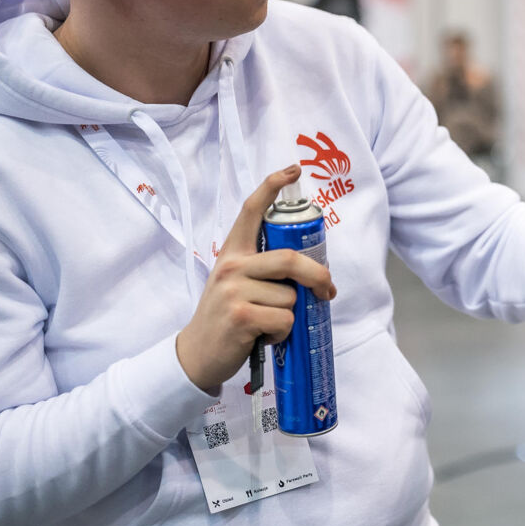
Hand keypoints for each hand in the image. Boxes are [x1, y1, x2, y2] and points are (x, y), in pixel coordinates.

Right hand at [176, 164, 336, 391]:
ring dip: (290, 316)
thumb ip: (264, 269)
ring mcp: (234, 290)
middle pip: (289, 259)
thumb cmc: (226, 317)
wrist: (197, 354)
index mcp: (232, 252)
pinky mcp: (241, 316)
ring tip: (268, 323)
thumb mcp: (236, 283)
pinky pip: (285, 320)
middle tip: (327, 290)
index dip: (272, 187)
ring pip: (290, 297)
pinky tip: (264, 336)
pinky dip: (283, 333)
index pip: (251, 210)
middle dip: (317, 276)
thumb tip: (311, 270)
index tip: (292, 170)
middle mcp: (231, 266)